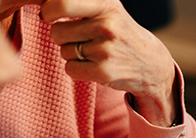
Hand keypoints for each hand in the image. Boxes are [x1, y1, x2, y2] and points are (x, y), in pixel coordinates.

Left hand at [41, 0, 178, 125]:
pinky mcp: (104, 72)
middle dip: (62, 36)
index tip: (50, 15)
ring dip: (72, 54)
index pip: (61, 3)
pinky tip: (93, 66)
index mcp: (106, 5)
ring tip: (92, 53)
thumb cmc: (121, 32)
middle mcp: (107, 25)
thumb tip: (44, 5)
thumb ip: (79, 3)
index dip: (49, 10)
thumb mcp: (108, 9)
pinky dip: (77, 70)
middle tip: (79, 38)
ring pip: (63, 51)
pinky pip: (70, 69)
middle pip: (56, 31)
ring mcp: (106, 50)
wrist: (151, 64)